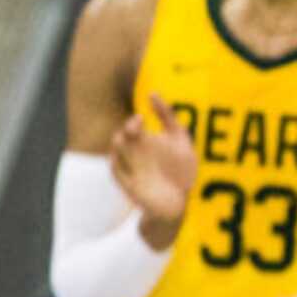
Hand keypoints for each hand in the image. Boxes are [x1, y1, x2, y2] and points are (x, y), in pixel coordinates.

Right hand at [111, 98, 198, 241]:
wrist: (179, 202)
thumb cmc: (180, 171)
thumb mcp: (181, 141)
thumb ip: (169, 119)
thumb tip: (152, 94)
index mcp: (147, 141)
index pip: (134, 125)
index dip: (136, 120)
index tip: (144, 117)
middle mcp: (136, 154)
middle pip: (124, 135)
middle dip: (129, 128)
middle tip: (138, 125)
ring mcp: (132, 169)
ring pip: (117, 150)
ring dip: (119, 143)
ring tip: (127, 138)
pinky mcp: (130, 185)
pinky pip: (116, 173)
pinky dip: (115, 164)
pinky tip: (118, 158)